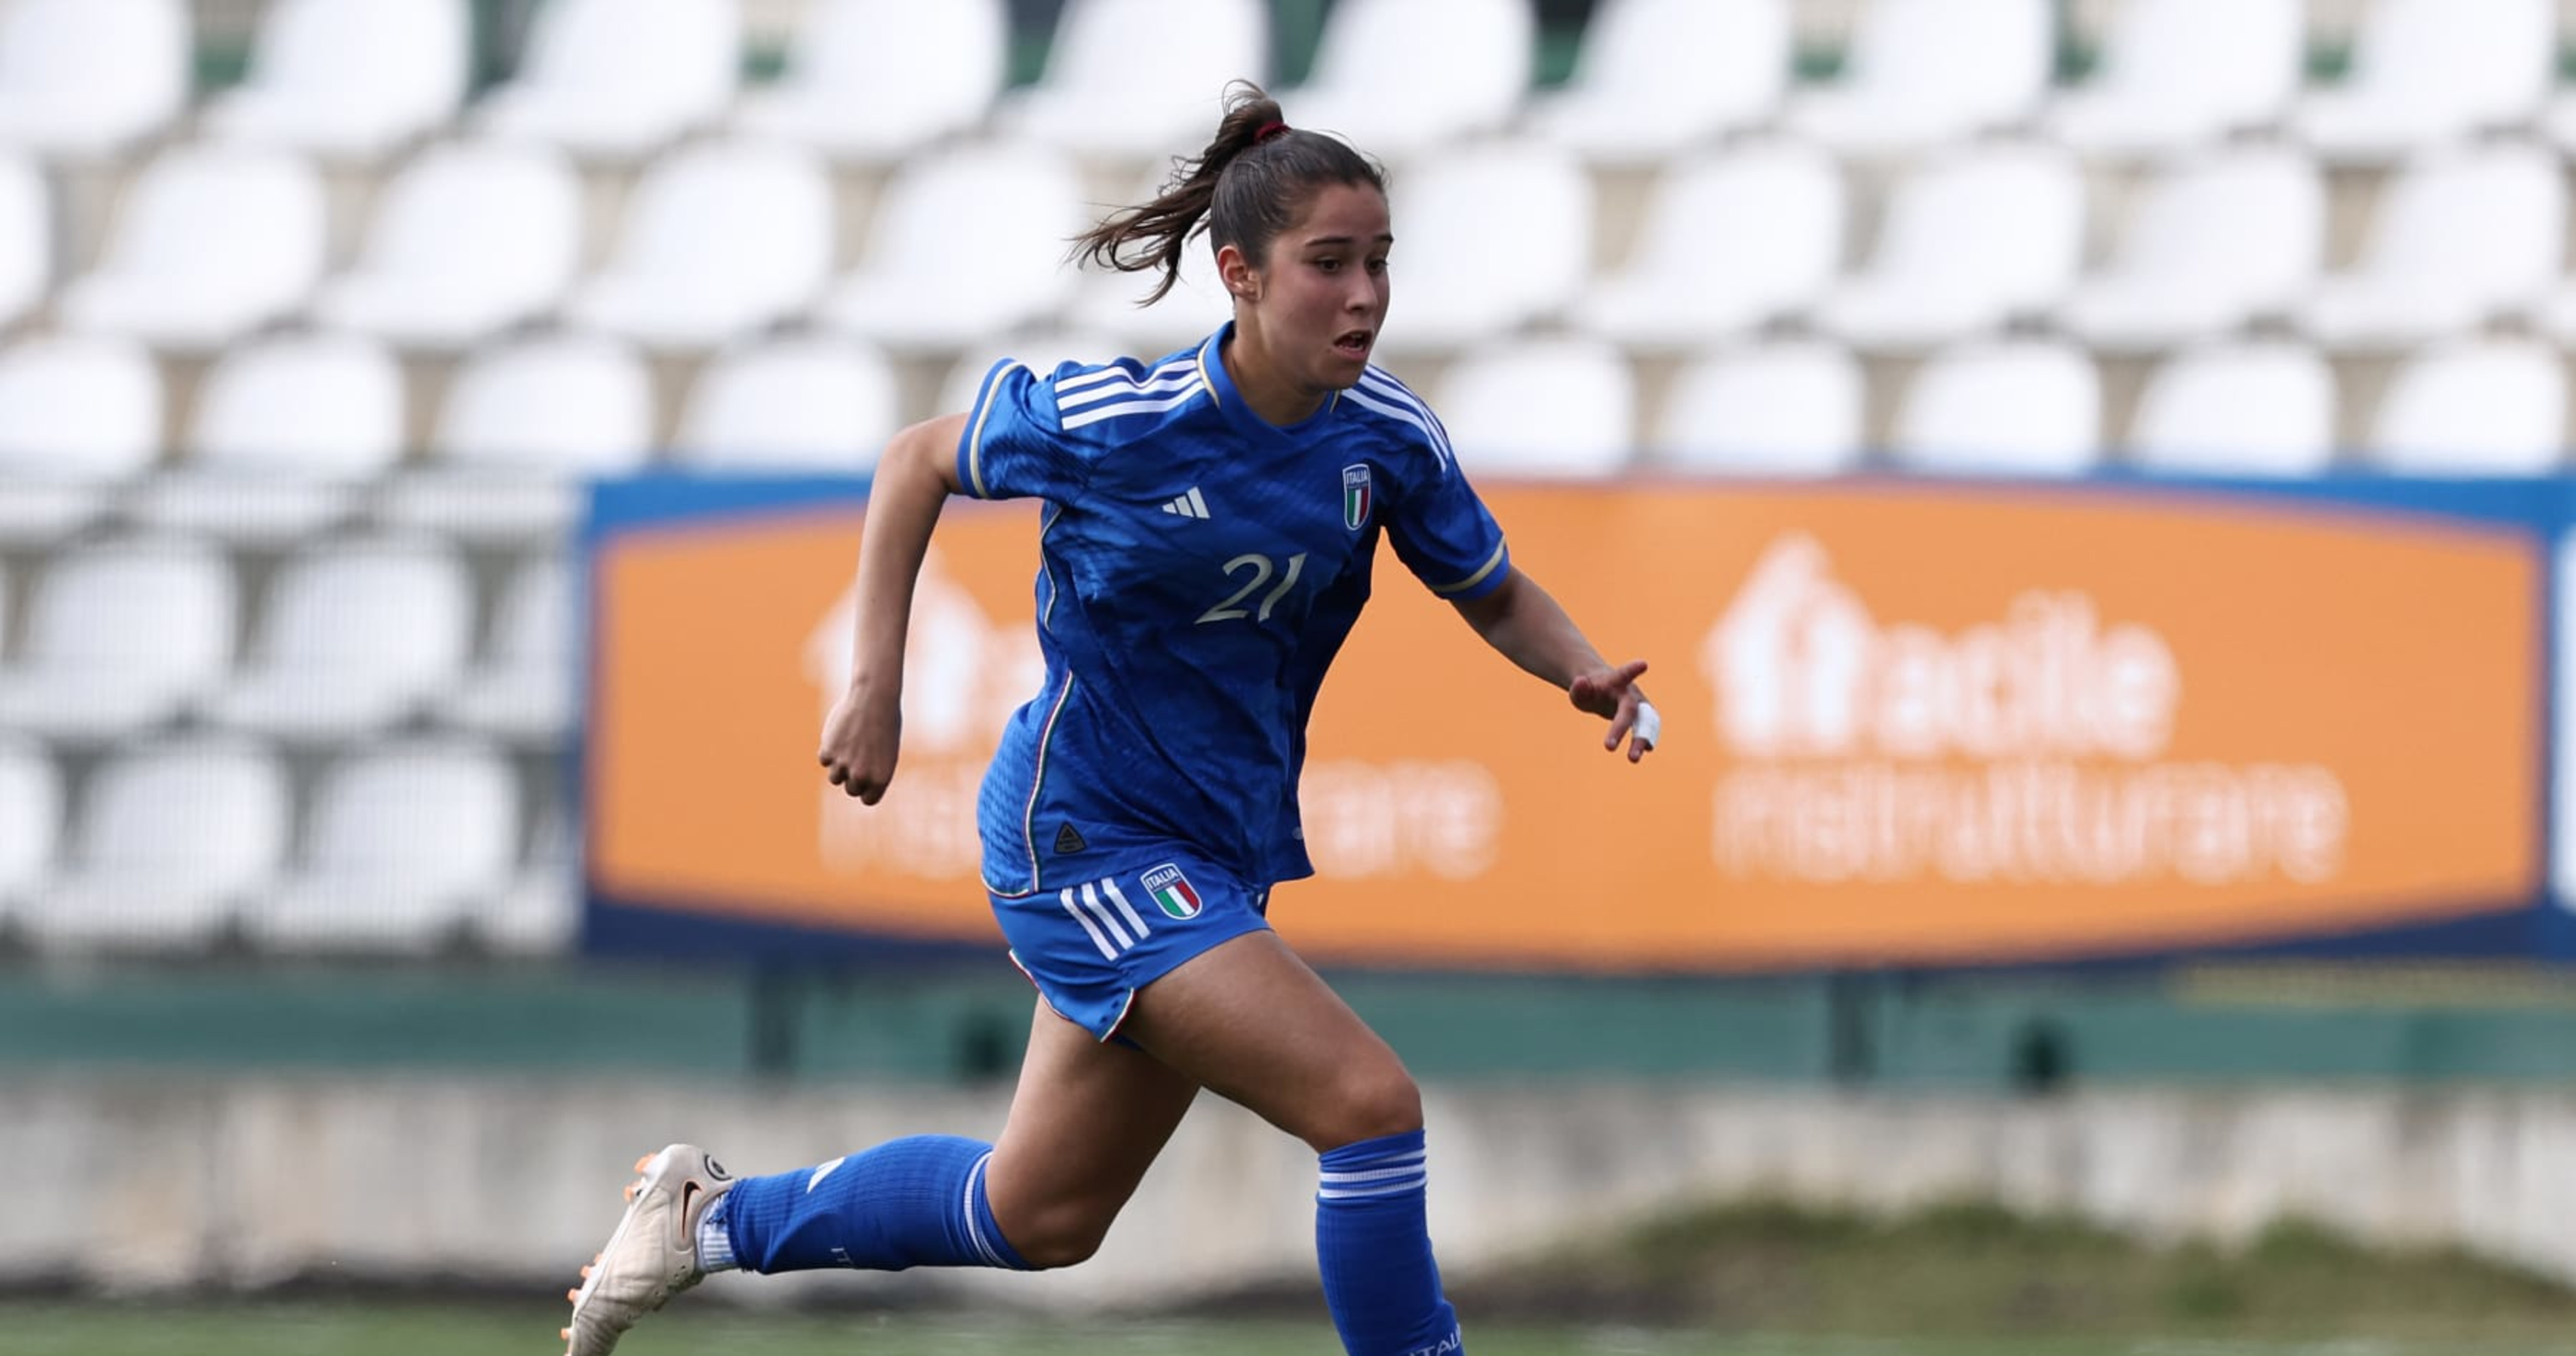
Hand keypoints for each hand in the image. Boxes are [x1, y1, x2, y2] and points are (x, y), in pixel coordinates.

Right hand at [817, 683, 901, 802]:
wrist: (874, 698)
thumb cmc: (885, 723)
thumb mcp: (885, 752)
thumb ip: (871, 772)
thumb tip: (853, 783)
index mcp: (881, 779)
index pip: (868, 799)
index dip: (867, 788)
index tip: (867, 776)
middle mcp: (862, 776)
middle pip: (851, 789)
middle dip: (853, 777)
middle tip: (859, 756)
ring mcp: (843, 765)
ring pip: (835, 777)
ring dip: (840, 765)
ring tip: (852, 744)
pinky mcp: (827, 753)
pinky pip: (825, 760)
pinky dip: (830, 749)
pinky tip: (842, 733)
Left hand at [1568, 659, 1656, 762]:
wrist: (1604, 690)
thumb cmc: (1591, 690)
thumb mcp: (1579, 690)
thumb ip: (1579, 688)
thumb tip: (1581, 682)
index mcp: (1615, 682)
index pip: (1623, 674)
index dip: (1633, 670)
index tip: (1644, 664)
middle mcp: (1631, 694)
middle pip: (1630, 710)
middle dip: (1620, 728)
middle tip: (1608, 747)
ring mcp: (1640, 707)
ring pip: (1645, 723)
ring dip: (1641, 740)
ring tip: (1632, 759)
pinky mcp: (1643, 720)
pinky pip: (1647, 730)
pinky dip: (1646, 740)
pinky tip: (1644, 750)